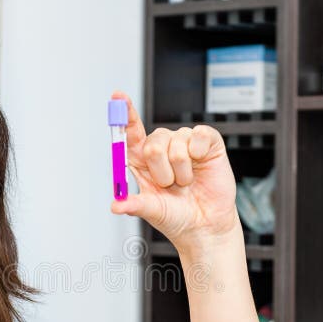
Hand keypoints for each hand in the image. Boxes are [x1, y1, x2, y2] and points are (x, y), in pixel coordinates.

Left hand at [109, 91, 238, 250]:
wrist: (205, 225)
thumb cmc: (176, 216)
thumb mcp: (152, 211)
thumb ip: (134, 205)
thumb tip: (115, 205)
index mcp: (142, 161)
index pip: (130, 132)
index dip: (124, 114)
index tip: (118, 96)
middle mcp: (161, 148)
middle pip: (153, 141)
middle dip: (161, 170)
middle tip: (170, 185)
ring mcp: (184, 143)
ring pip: (176, 142)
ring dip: (181, 170)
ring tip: (187, 182)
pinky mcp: (206, 141)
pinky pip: (198, 135)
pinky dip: (199, 154)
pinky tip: (202, 164)